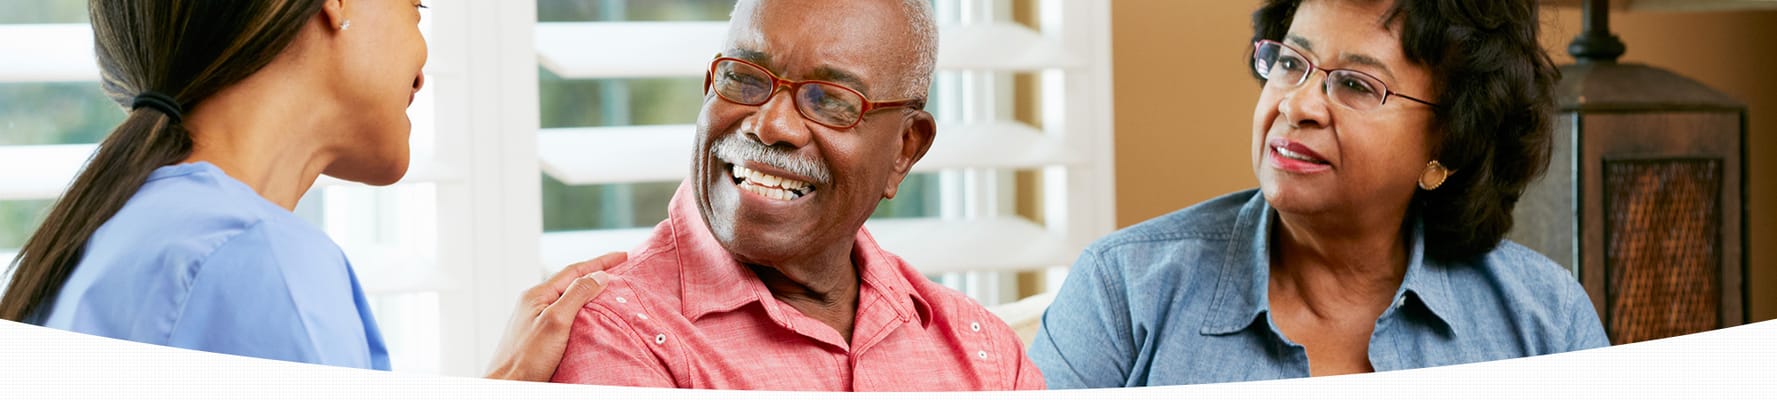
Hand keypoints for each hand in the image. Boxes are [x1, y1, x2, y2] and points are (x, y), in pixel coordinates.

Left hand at [484, 252, 626, 380]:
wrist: (507, 386)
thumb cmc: (527, 357)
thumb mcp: (556, 321)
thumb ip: (577, 295)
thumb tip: (599, 275)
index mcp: (537, 295)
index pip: (575, 270)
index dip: (601, 262)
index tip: (624, 255)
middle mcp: (534, 303)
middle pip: (570, 281)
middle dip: (596, 273)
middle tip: (619, 268)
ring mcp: (535, 319)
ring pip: (567, 297)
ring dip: (589, 290)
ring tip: (608, 289)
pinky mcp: (538, 335)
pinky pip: (564, 313)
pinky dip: (581, 308)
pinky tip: (589, 315)